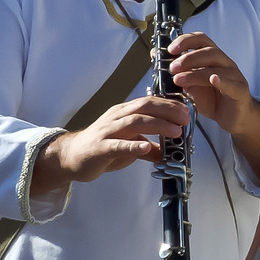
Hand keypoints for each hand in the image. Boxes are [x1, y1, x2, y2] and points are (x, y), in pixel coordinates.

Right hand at [33, 97, 187, 193]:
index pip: (150, 102)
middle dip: (168, 110)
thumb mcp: (130, 146)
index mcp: (125, 112)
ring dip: (157, 125)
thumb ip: (151, 147)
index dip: (170, 105)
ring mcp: (107, 131)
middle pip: (144, 107)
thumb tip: (172, 153)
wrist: (70, 157)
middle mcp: (117, 117)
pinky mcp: (100, 148)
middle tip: (186, 119)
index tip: (188, 111)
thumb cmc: (102, 148)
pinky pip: (117, 145)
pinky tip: (146, 147)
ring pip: (134, 122)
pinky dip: (133, 145)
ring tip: (175, 132)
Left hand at [168, 31, 259, 139]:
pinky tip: (213, 79)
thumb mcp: (191, 86)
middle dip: (188, 58)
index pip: (201, 39)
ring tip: (179, 80)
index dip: (186, 40)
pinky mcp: (240, 91)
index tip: (170, 49)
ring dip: (195, 72)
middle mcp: (224, 63)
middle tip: (172, 68)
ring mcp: (234, 76)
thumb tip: (159, 62)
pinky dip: (221, 80)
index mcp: (212, 58)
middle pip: (209, 51)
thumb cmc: (213, 100)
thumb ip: (179, 75)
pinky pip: (231, 84)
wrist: (234, 117)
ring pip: (217, 68)